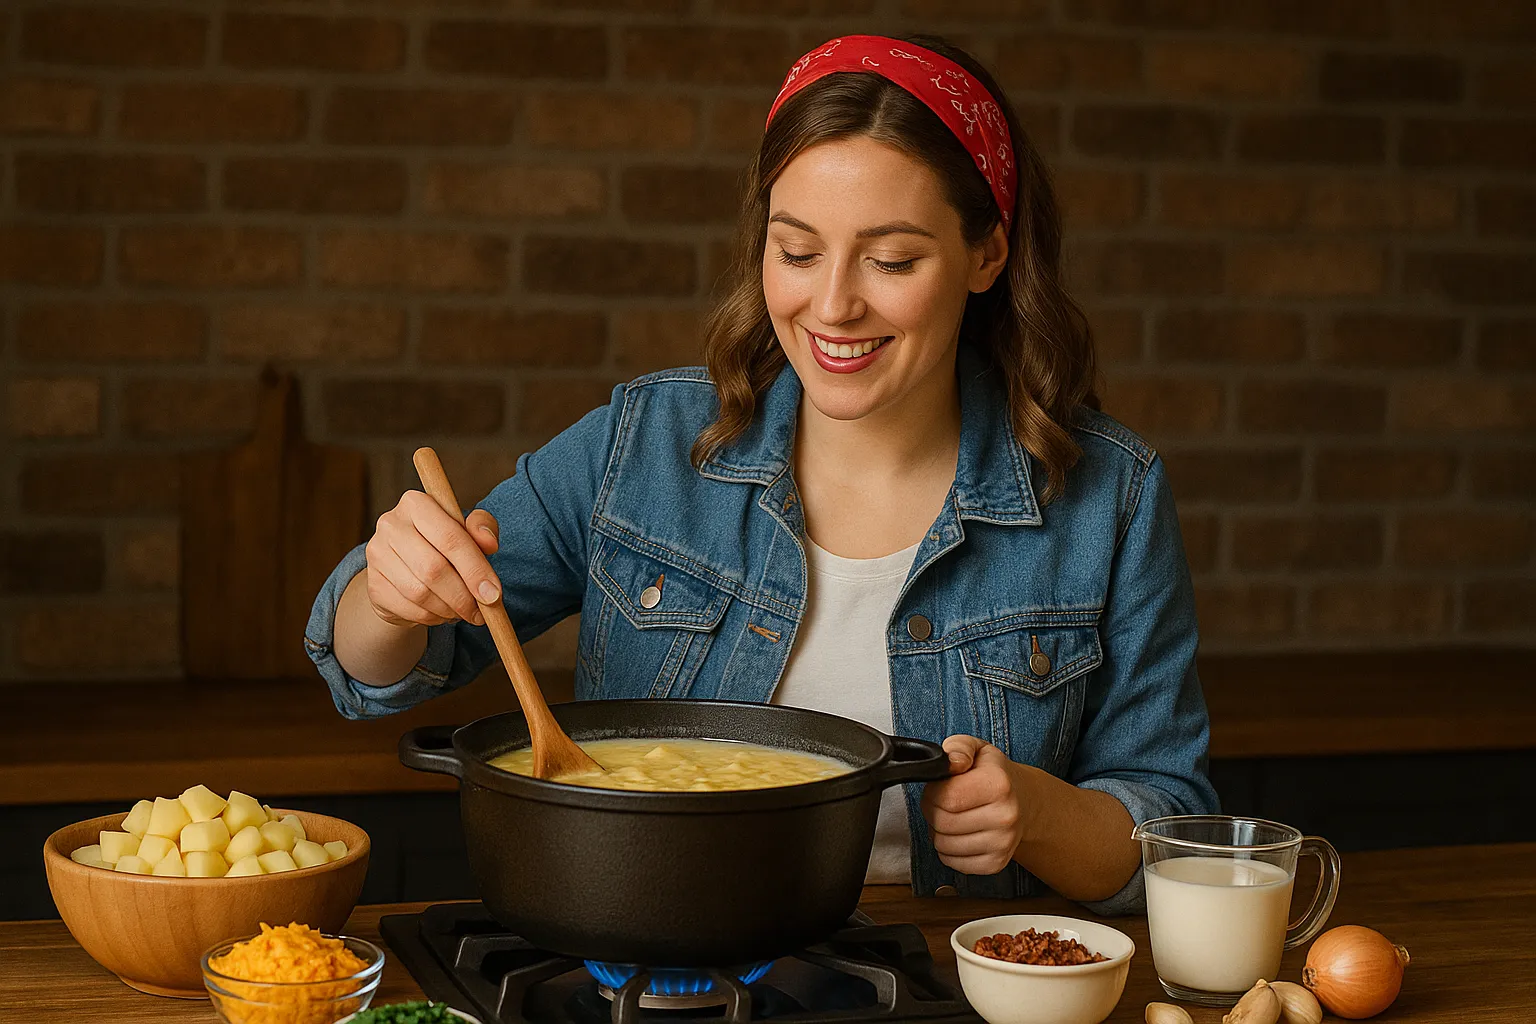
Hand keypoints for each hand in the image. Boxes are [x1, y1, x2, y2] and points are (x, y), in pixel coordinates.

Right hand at [362, 490, 501, 627]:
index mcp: (415, 503)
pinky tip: (443, 613)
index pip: (450, 537)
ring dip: (449, 608)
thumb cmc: (444, 545)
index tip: (493, 594)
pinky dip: (432, 617)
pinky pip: (408, 608)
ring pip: (420, 592)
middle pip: (434, 568)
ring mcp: (376, 554)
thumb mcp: (468, 530)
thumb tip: (489, 542)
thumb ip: (483, 528)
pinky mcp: (373, 584)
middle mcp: (390, 524)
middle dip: (464, 596)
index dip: (475, 568)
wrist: (407, 567)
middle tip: (482, 611)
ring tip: (464, 611)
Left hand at [920, 735, 1031, 875]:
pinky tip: (959, 834)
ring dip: (939, 832)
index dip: (932, 792)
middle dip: (933, 811)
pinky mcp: (996, 863)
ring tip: (953, 816)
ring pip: (944, 845)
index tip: (939, 787)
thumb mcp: (977, 749)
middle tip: (944, 802)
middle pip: (942, 823)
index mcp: (998, 784)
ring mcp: (1003, 843)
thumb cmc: (993, 774)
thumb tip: (953, 762)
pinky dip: (948, 850)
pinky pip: (953, 863)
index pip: (946, 798)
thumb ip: (958, 747)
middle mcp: (1005, 816)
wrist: (1023, 801)